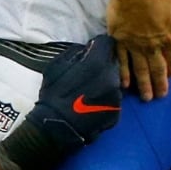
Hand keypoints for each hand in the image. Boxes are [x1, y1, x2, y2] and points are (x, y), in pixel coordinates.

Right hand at [0, 35, 121, 169]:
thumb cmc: (53, 94)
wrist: (56, 127)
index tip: (91, 51)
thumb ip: (76, 53)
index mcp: (97, 63)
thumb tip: (87, 49)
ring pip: (114, 81)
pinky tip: (91, 106)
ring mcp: (117, 96)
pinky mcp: (117, 112)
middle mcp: (112, 77)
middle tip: (87, 74)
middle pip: (112, 63)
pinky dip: (105, 100)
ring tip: (88, 92)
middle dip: (102, 64)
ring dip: (104, 83)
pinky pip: (113, 99)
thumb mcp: (57, 65)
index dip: (98, 45)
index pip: (107, 42)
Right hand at [107, 0, 170, 100]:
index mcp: (168, 37)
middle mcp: (152, 45)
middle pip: (157, 68)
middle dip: (159, 84)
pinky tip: (125, 84)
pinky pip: (122, 60)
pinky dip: (124, 73)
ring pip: (140, 69)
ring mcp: (135, 45)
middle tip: (160, 97)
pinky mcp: (120, 40)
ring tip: (146, 97)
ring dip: (144, 84)